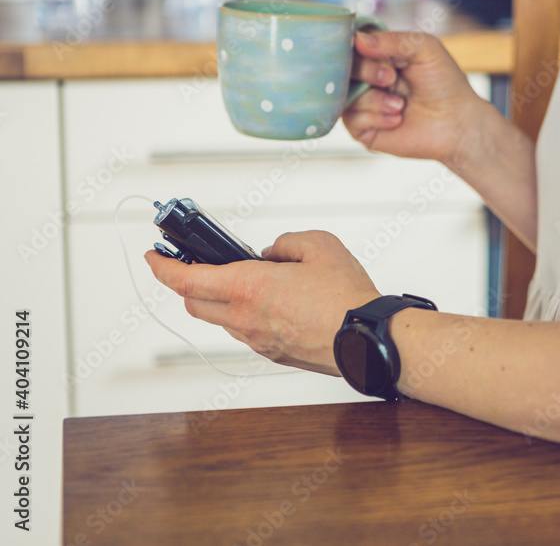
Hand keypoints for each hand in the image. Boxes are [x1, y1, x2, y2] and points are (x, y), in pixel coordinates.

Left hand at [145, 231, 380, 375]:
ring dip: (220, 300)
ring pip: (222, 319)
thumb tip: (273, 254)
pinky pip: (246, 332)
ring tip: (243, 281)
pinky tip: (270, 302)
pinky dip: (245, 315)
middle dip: (189, 282)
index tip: (154, 256)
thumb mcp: (319, 245)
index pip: (187, 279)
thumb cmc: (347, 298)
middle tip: (194, 265)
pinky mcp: (274, 353)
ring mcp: (258, 340)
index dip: (163, 266)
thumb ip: (287, 243)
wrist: (368, 339)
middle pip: (195, 303)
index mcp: (249, 288)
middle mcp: (245, 318)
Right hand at [345, 31, 485, 164]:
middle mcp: (365, 78)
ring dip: (374, 99)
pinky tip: (398, 120)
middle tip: (391, 78)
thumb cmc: (444, 83)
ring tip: (400, 105)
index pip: (349, 43)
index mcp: (377, 54)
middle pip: (340, 67)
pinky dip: (376, 117)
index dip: (354, 46)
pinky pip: (351, 119)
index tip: (370, 50)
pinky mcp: (363, 129)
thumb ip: (392, 40)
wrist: (457, 123)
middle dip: (366, 71)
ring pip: (344, 95)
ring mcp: (362, 103)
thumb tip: (356, 39)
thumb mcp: (425, 48)